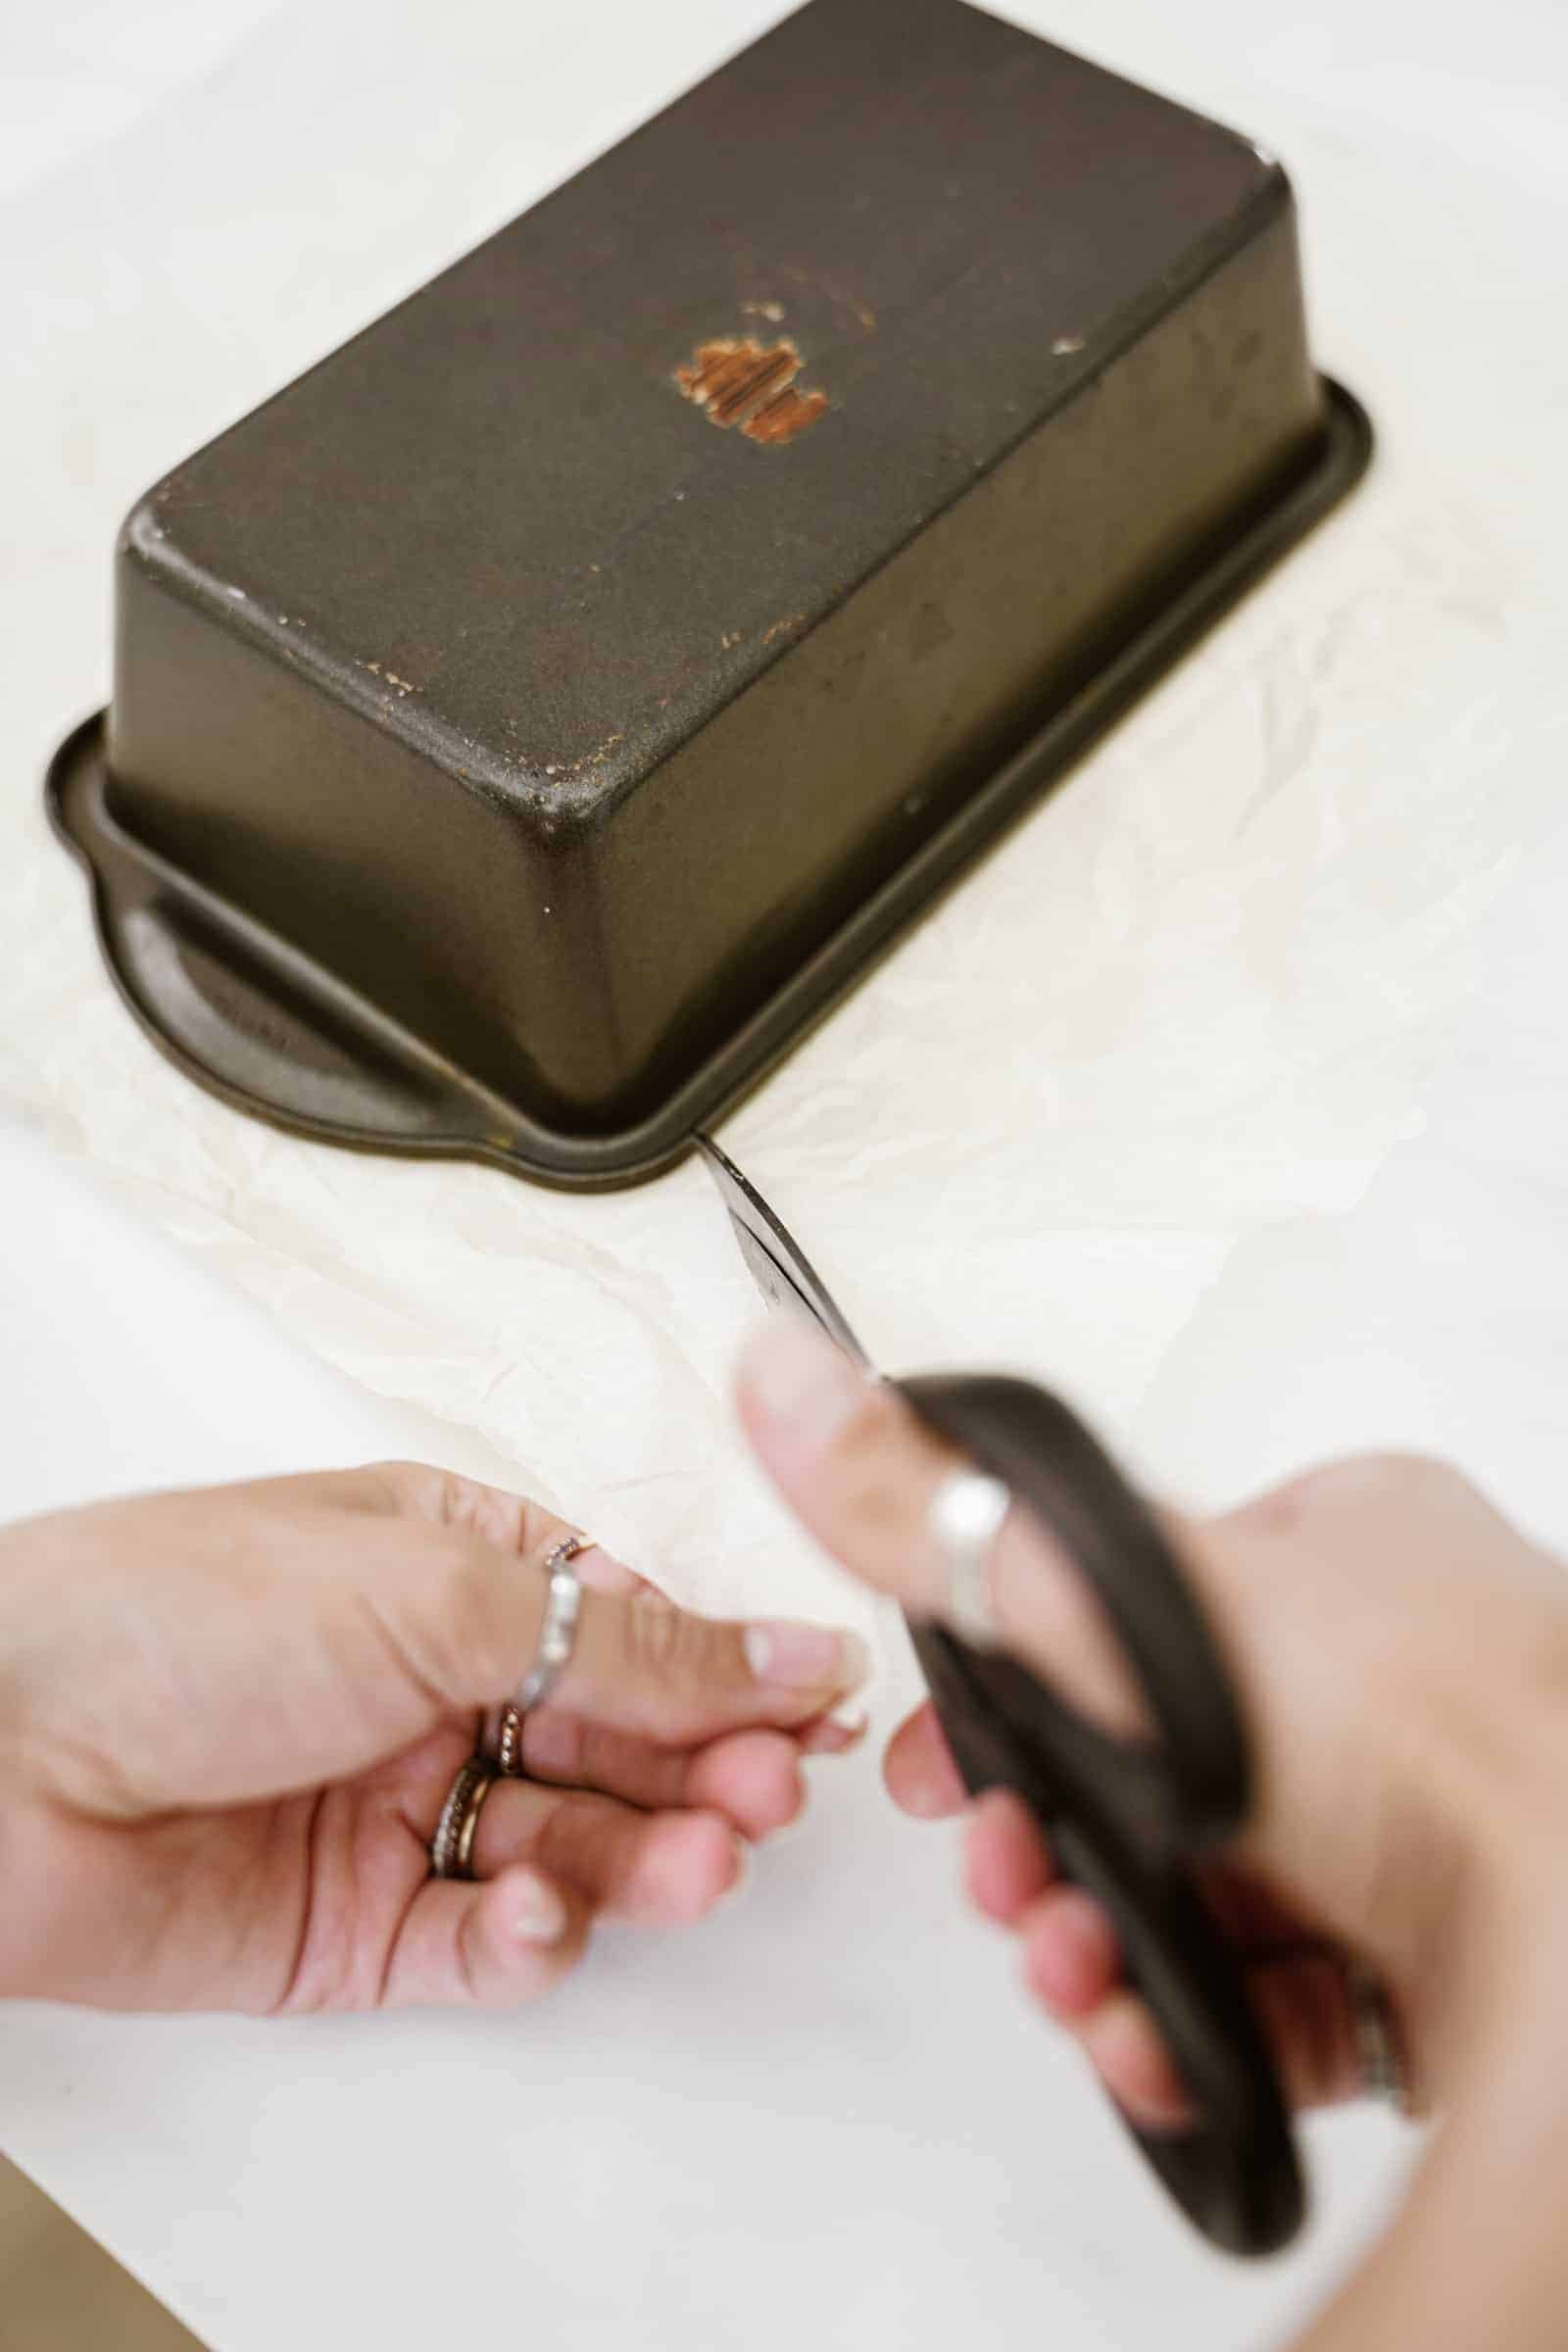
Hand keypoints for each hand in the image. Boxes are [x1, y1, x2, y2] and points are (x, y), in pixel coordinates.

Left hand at [0, 1462, 866, 2013]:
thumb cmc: (171, 1612)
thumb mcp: (434, 1590)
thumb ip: (629, 1638)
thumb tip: (784, 1646)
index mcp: (455, 1560)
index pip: (634, 1617)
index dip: (731, 1668)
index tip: (816, 1708)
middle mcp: (434, 1679)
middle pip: (622, 1735)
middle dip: (706, 1769)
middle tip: (767, 1796)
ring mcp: (401, 1800)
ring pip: (573, 1843)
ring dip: (645, 1857)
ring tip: (691, 1863)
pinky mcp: (357, 1920)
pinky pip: (487, 1939)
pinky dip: (532, 1939)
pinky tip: (538, 1916)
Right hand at [739, 1323, 1567, 2346]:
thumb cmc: (1424, 1735)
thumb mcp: (1134, 1594)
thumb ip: (942, 1514)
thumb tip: (783, 1378)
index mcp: (1341, 1543)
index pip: (1126, 1603)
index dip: (1011, 1691)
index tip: (947, 1768)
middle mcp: (1393, 1672)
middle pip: (1155, 1766)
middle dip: (1050, 1848)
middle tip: (1012, 1890)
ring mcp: (1430, 1820)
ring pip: (1215, 1891)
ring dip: (1108, 1946)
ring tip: (1077, 1981)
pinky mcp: (1449, 1955)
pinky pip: (1294, 1994)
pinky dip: (1207, 2028)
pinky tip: (1159, 2042)